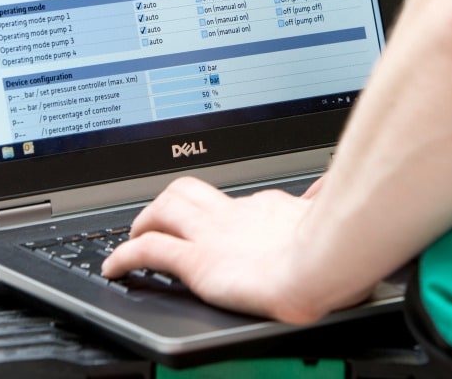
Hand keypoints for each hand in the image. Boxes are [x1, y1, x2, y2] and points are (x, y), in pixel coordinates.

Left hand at [101, 177, 364, 322]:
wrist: (327, 263)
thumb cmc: (337, 245)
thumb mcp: (330, 213)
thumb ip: (324, 199)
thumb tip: (332, 185)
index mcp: (265, 208)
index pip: (228, 201)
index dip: (212, 210)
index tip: (209, 223)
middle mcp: (234, 215)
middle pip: (187, 190)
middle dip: (167, 203)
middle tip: (155, 220)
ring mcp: (213, 236)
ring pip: (162, 209)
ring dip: (142, 221)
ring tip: (132, 238)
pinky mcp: (198, 261)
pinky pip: (149, 250)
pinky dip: (124, 257)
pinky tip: (115, 268)